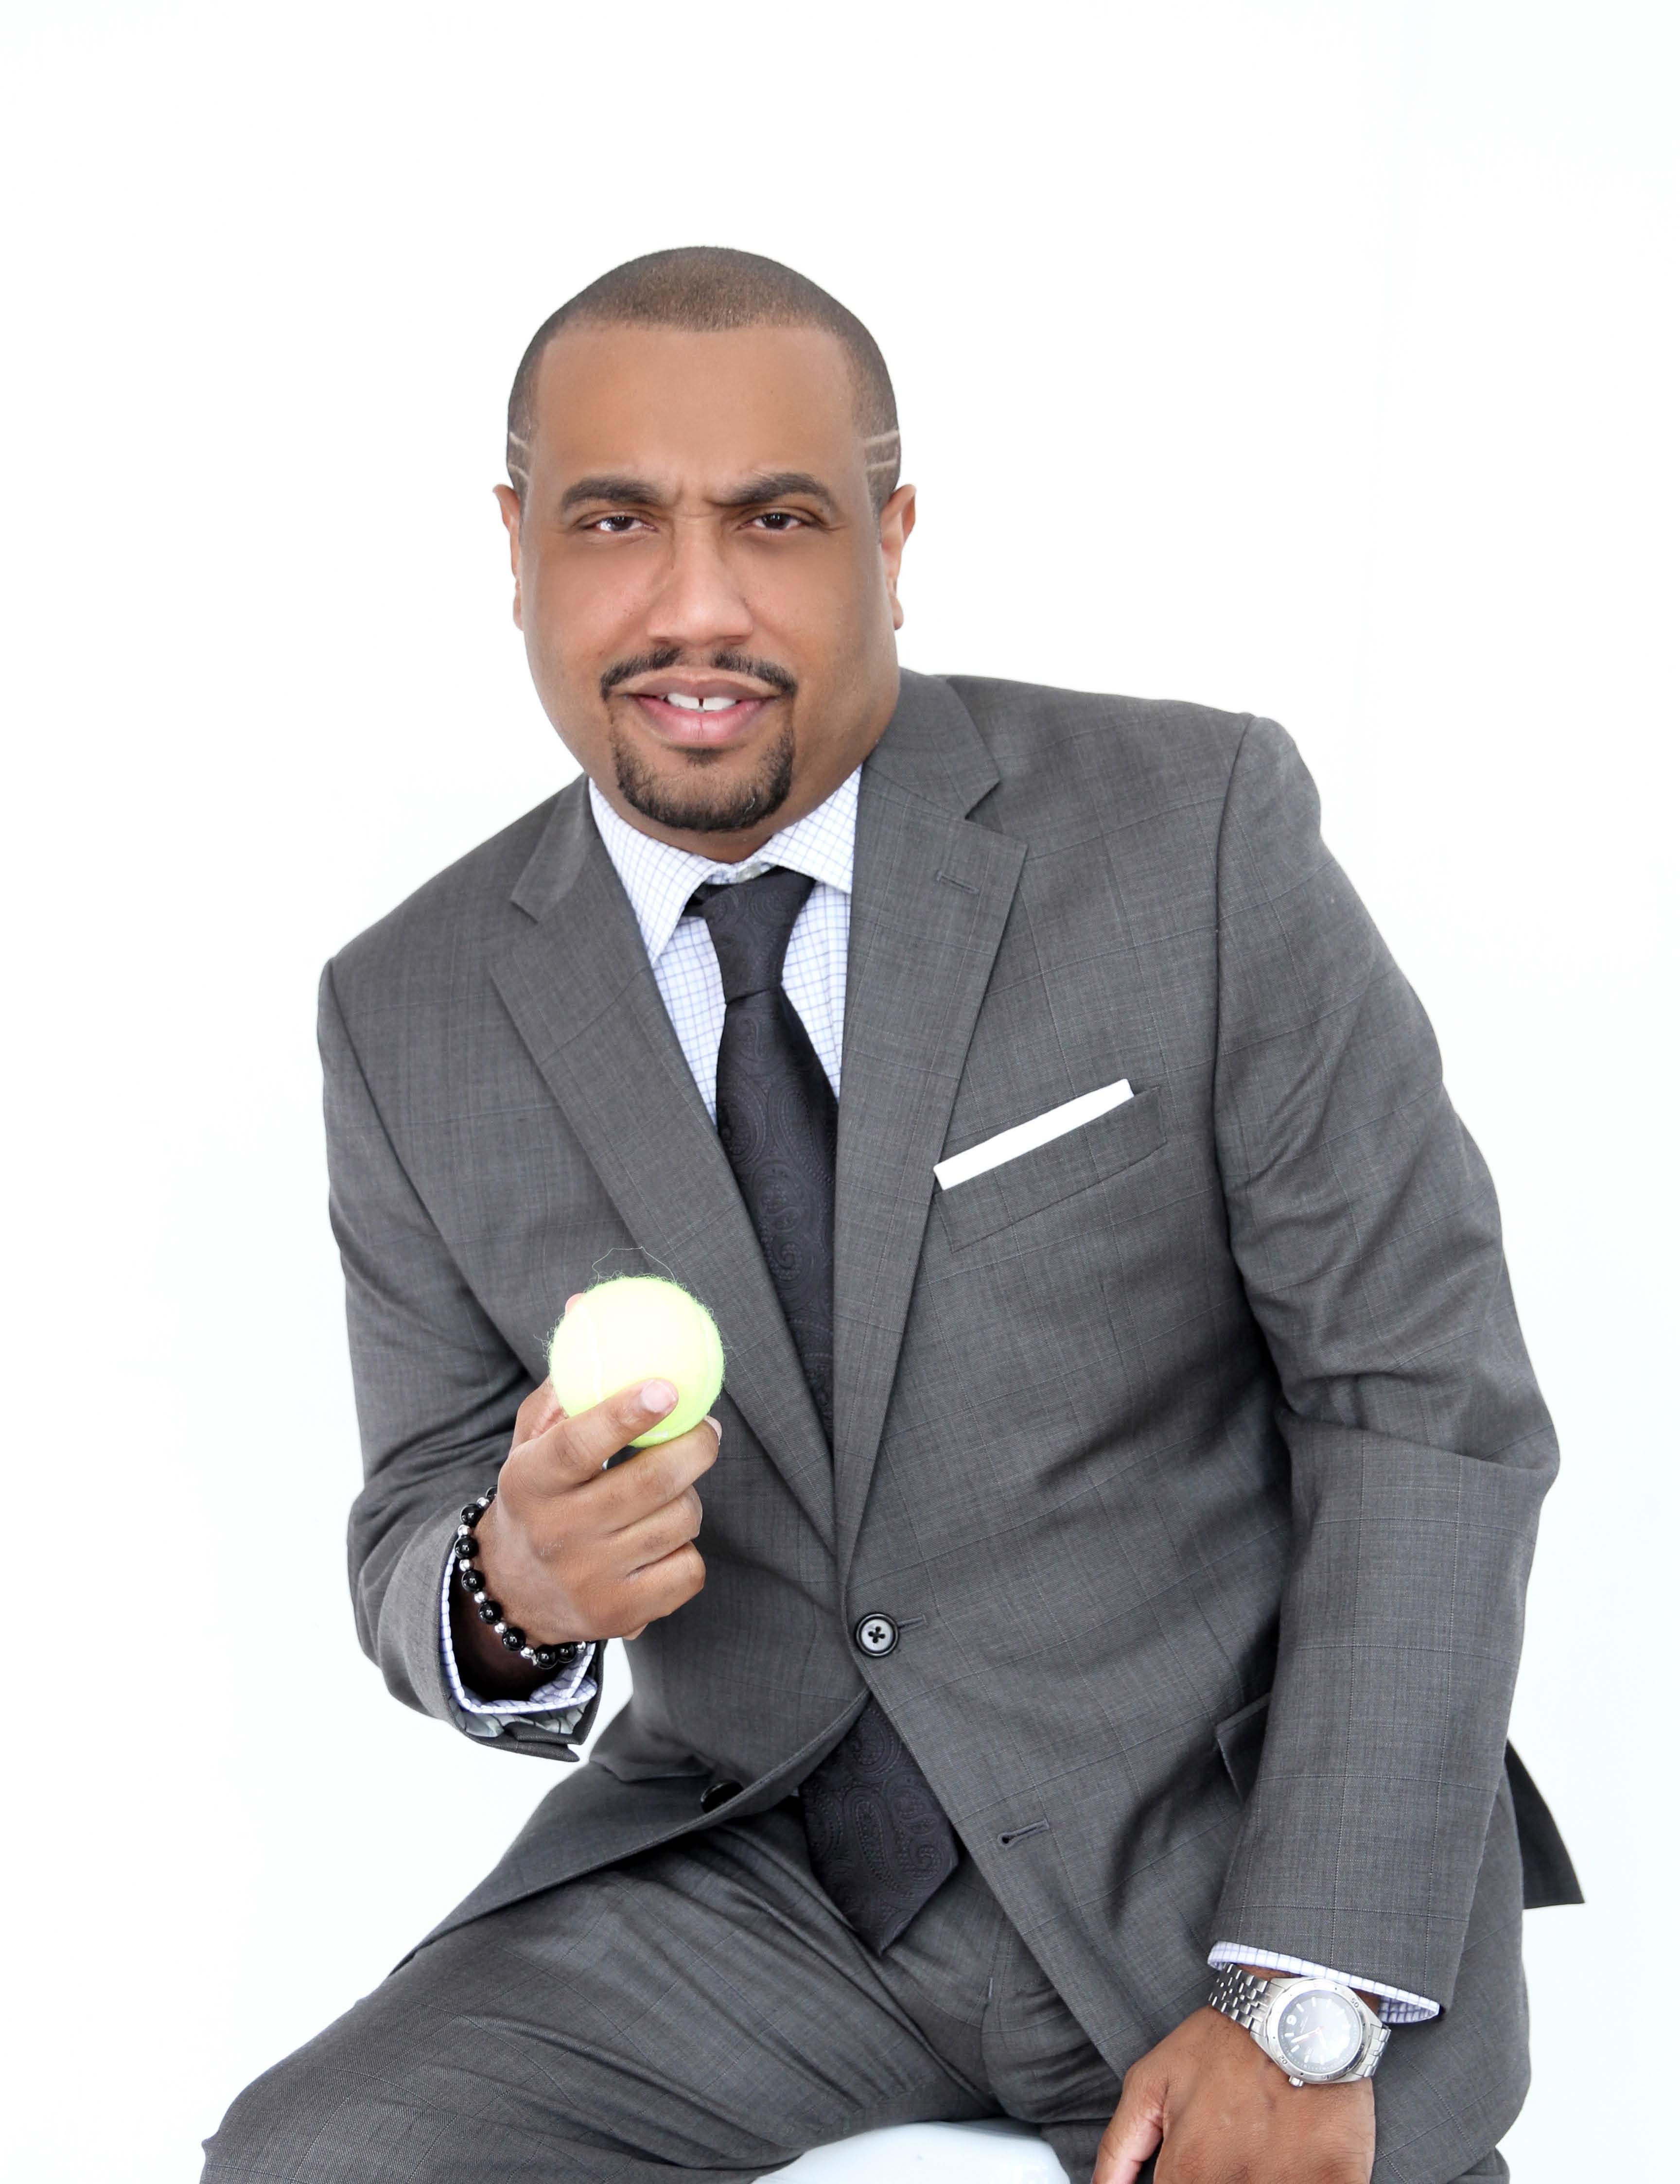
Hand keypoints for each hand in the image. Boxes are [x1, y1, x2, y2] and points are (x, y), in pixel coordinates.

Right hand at [449, 1349, 719, 1696]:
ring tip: (666, 1493)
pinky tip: (659, 1543)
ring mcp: (590, 1580)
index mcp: (531, 1482)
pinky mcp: (621, 1617)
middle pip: (652, 1483)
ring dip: (687, 1499)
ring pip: (681, 1520)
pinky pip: (689, 1569)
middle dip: (695, 1447)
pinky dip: (685, 1551)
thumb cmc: (542, 1492)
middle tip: (706, 1427)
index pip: (580, 1444)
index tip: (668, 1386)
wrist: (515, 1593)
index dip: (626, 1413)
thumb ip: (567, 1378)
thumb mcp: (535, 1438)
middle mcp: (557, 1534)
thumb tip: (585, 1302)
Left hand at [1094, 2005, 1373, 2183]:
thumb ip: (1120, 2148)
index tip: (1193, 2170)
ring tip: (1259, 2155)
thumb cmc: (1223, 2043)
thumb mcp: (1150, 2083)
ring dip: (1256, 2177)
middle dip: (1216, 2178)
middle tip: (1231, 2152)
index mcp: (1187, 2172)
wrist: (1295, 2009)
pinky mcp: (1338, 2181)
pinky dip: (1304, 2181)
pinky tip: (1294, 2166)